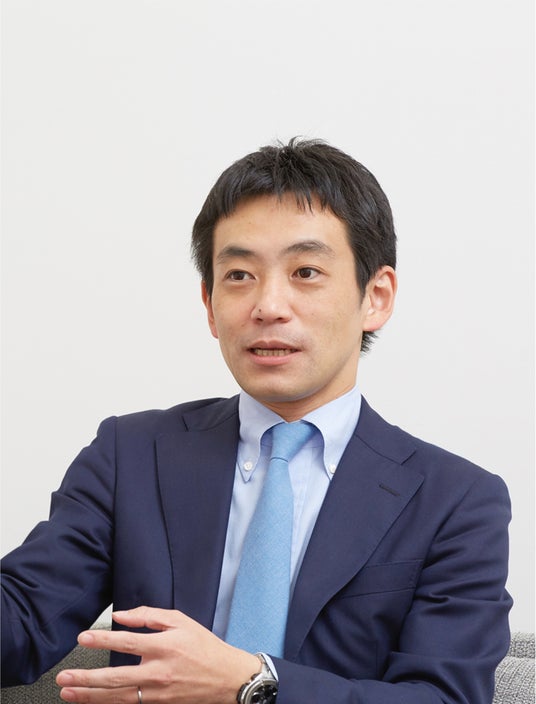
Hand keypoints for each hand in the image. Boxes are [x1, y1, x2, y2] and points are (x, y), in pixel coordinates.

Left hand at [56, 606, 259, 702]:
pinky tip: (92, 702)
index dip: (103, 639)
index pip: (127, 642)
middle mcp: (159, 672)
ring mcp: (157, 693)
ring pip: (118, 697)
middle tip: (64, 677)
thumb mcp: (181, 621)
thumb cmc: (203, 645)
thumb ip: (149, 615)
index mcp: (165, 646)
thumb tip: (121, 615)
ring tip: (68, 693)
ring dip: (90, 696)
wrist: (226, 678)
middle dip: (86, 678)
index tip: (83, 638)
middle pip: (115, 677)